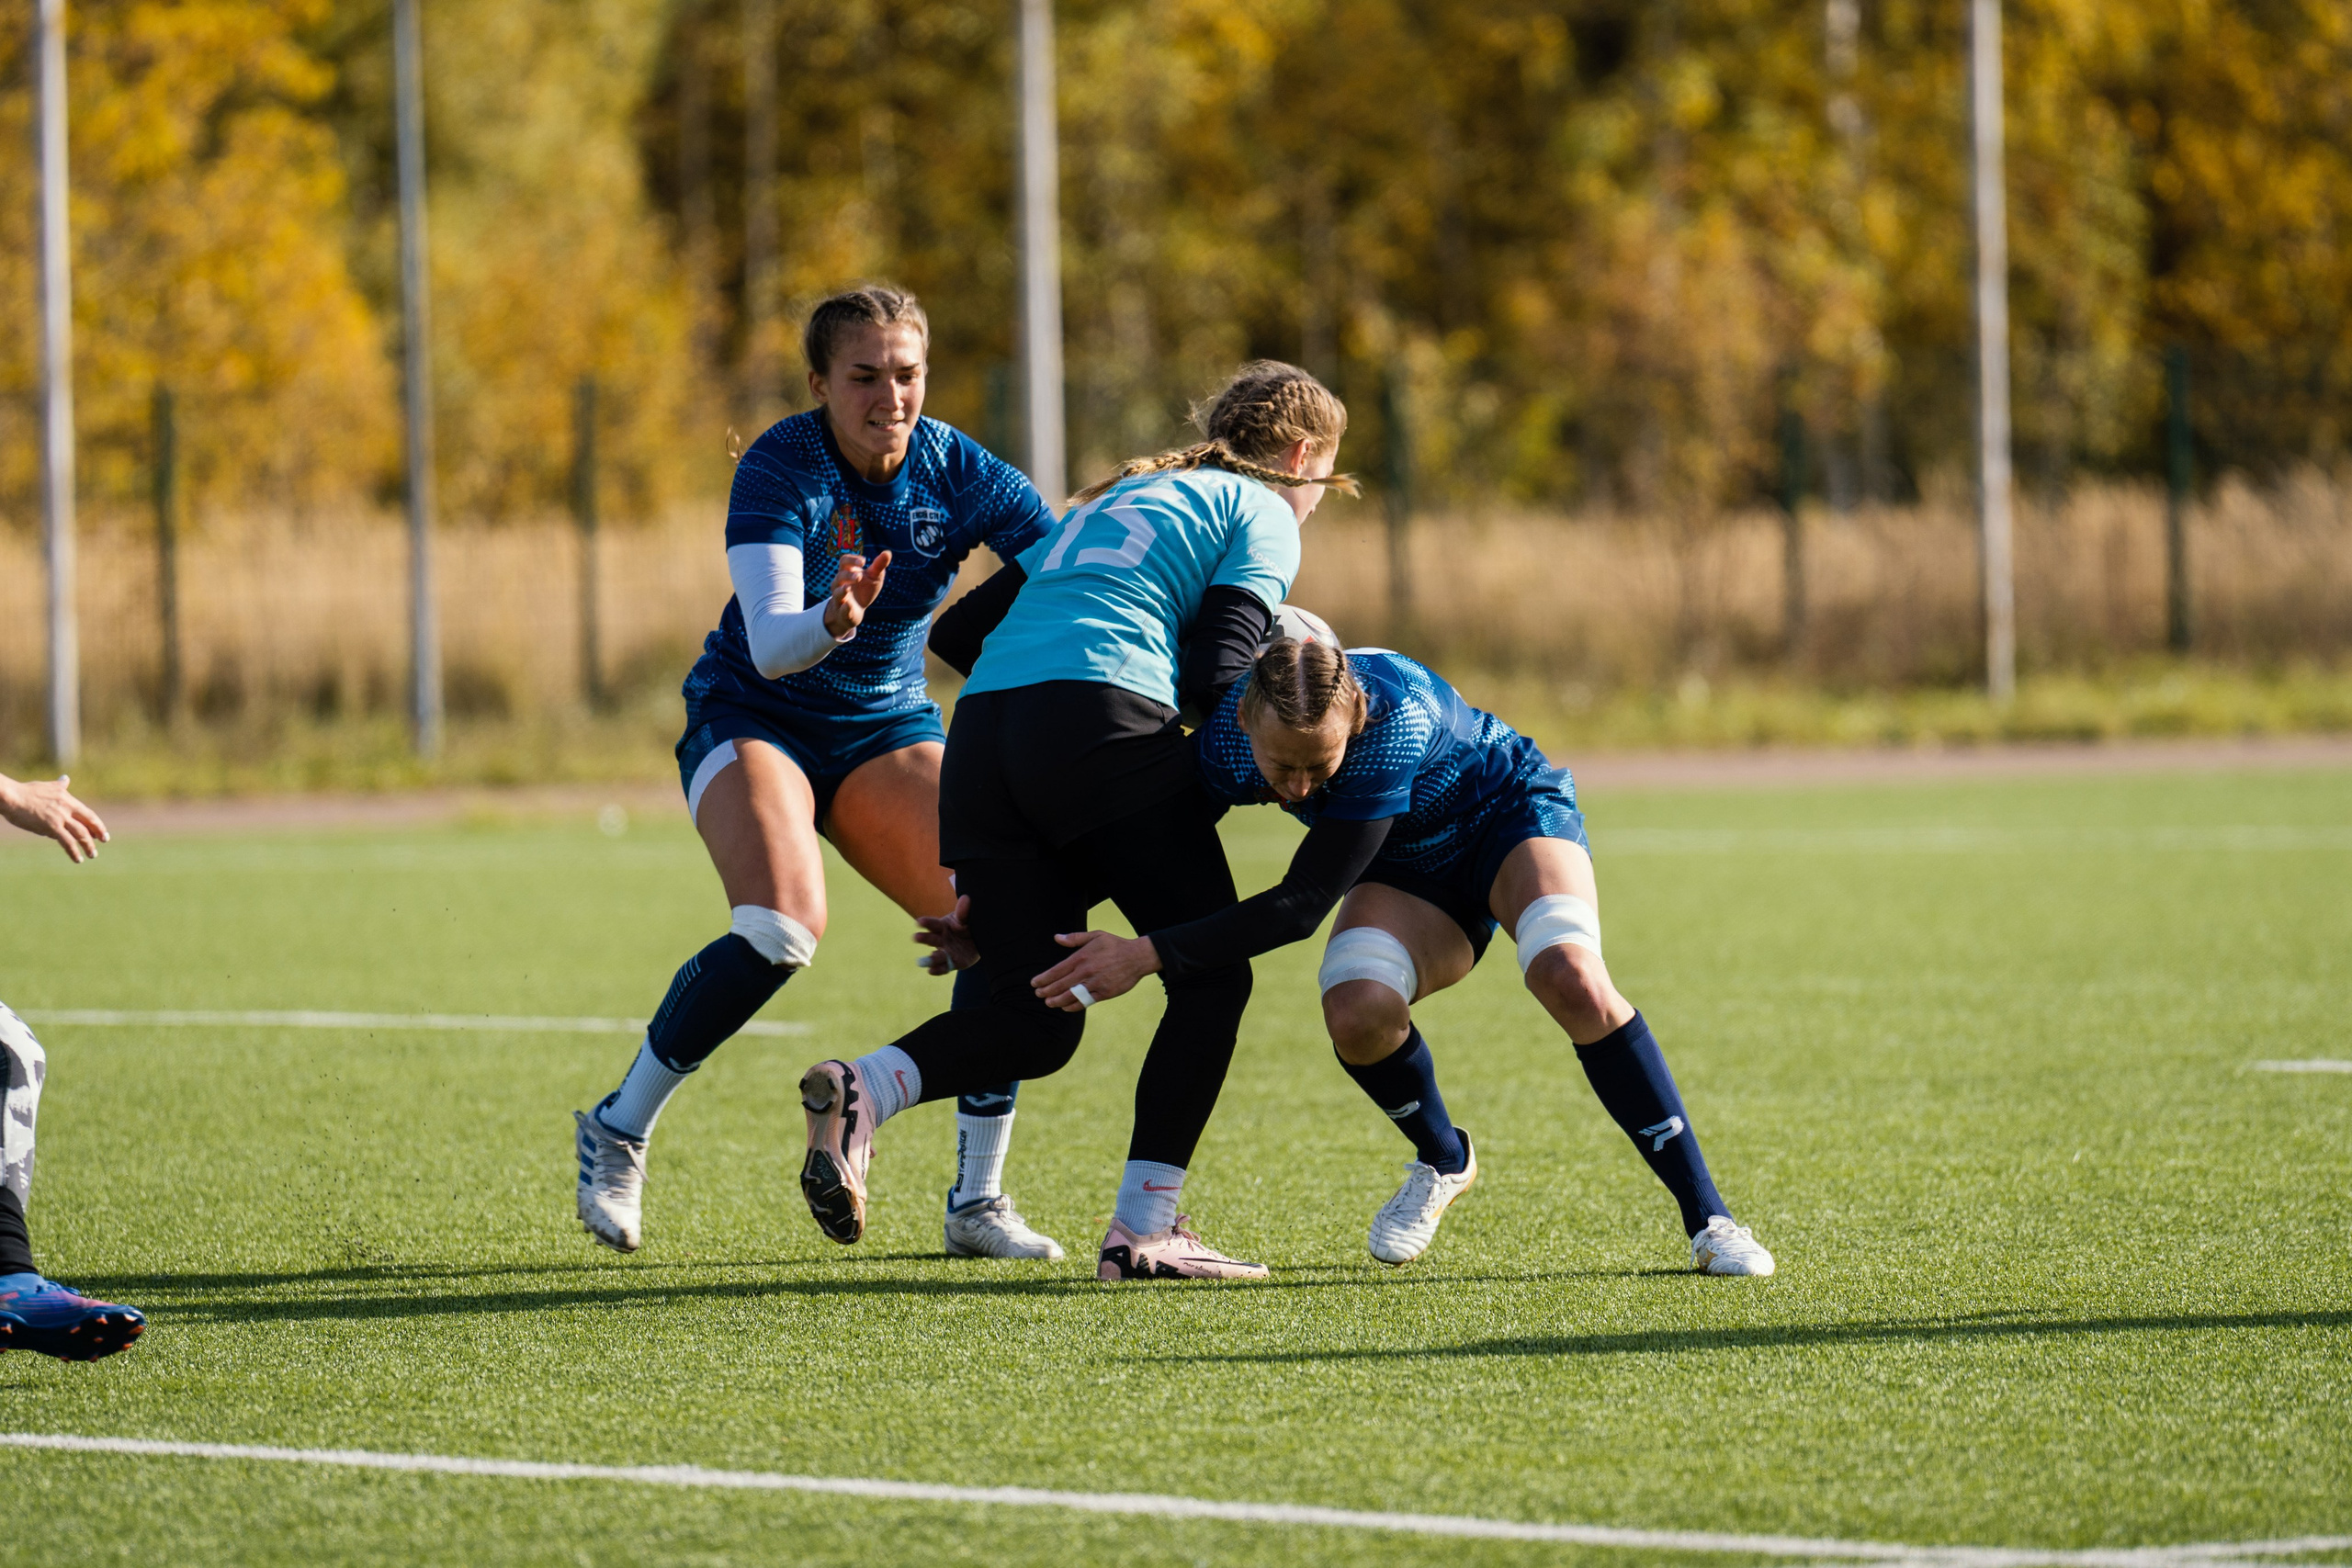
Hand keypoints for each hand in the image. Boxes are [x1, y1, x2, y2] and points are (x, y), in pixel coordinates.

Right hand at [0, 772, 108, 862]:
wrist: (11, 796)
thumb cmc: (25, 791)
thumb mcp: (47, 786)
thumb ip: (60, 785)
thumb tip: (66, 778)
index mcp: (67, 799)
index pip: (87, 813)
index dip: (97, 824)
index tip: (102, 832)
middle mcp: (67, 808)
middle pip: (88, 824)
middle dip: (97, 834)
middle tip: (103, 842)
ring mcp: (60, 818)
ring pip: (81, 834)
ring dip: (88, 846)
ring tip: (92, 855)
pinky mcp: (51, 827)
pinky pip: (67, 842)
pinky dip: (74, 852)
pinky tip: (78, 859)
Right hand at [822, 550, 891, 639]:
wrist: (856, 612)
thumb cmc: (864, 590)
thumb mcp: (873, 578)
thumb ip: (878, 566)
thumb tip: (888, 552)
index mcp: (847, 572)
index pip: (844, 561)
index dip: (851, 560)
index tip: (863, 561)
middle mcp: (840, 584)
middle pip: (840, 576)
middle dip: (848, 575)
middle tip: (859, 576)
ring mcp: (840, 598)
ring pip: (837, 593)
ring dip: (843, 590)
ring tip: (848, 588)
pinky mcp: (843, 612)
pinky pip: (842, 609)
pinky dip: (845, 608)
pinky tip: (848, 605)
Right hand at [913, 893, 977, 974]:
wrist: (977, 940)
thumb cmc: (966, 925)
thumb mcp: (966, 918)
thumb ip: (964, 913)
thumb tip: (966, 899)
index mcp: (942, 926)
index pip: (932, 924)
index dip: (926, 923)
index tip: (919, 921)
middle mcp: (940, 940)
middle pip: (931, 939)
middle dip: (924, 938)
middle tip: (916, 937)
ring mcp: (946, 952)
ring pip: (936, 956)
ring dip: (929, 958)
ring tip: (923, 961)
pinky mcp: (953, 963)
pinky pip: (944, 967)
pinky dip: (937, 970)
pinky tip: (931, 971)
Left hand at [1032, 931, 1161, 1012]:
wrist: (1137, 957)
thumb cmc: (1115, 945)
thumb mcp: (1095, 935)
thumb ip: (1074, 938)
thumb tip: (1056, 938)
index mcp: (1081, 957)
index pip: (1057, 971)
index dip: (1044, 979)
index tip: (1034, 983)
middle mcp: (1086, 971)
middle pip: (1060, 985)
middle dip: (1046, 991)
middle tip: (1038, 994)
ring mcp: (1095, 983)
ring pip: (1071, 996)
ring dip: (1057, 1001)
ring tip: (1048, 1003)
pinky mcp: (1104, 993)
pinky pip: (1085, 1002)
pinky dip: (1073, 1006)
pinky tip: (1065, 1007)